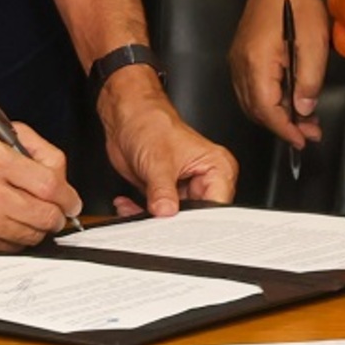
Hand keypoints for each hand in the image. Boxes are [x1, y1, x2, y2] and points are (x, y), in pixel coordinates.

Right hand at [0, 123, 81, 250]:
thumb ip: (39, 151)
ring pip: (32, 234)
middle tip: (59, 212)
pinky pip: (13, 246)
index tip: (72, 201)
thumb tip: (63, 180)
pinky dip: (20, 236)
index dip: (68, 197)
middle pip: (44, 215)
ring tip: (34, 214)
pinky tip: (12, 221)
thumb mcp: (2, 134)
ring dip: (41, 227)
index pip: (49, 185)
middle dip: (58, 216)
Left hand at [99, 68, 238, 217]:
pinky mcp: (166, 194)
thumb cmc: (150, 123)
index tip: (178, 228)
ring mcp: (185, 188)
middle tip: (155, 221)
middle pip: (197, 218)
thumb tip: (166, 212)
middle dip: (172, 223)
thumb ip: (163, 191)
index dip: (199, 222)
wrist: (126, 116)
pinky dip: (141, 214)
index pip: (217, 207)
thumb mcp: (158, 161)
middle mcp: (205, 180)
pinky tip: (128, 204)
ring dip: (153, 219)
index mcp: (217, 167)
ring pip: (175, 220)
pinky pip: (158, 215)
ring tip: (138, 208)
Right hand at [228, 0, 326, 149]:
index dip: (286, 130)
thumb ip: (309, 82)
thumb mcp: (314, 44)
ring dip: (276, 114)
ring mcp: (238, 60)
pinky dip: (268, 99)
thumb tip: (303, 110)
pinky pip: (250, 87)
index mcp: (256, 65)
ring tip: (304, 117)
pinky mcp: (241, 54)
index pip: (267, 111)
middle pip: (256, 110)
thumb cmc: (297, 3)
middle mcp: (240, 66)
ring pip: (252, 101)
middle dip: (283, 125)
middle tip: (310, 131)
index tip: (303, 140)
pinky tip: (289, 96)